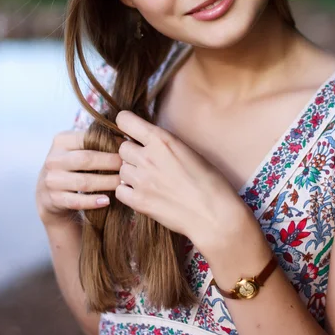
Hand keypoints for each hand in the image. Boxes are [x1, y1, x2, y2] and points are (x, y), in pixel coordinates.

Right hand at [36, 130, 121, 226]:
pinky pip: (77, 201)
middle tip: (128, 167)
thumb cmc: (73, 166)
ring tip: (122, 183)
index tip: (127, 149)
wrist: (48, 192)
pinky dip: (93, 201)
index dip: (109, 144)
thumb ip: (97, 142)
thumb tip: (127, 140)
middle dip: (110, 163)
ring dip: (106, 183)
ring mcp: (52, 180)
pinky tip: (106, 200)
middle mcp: (53, 159)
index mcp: (61, 141)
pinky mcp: (54, 199)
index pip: (87, 139)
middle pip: (86, 159)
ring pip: (83, 182)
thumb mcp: (79, 149)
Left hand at [115, 111, 247, 253]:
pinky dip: (129, 192)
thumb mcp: (189, 151)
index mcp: (162, 140)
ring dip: (131, 173)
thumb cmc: (210, 182)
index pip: (125, 120)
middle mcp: (148, 157)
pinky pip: (120, 190)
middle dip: (132, 153)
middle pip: (122, 148)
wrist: (214, 215)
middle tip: (148, 162)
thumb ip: (165, 145)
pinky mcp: (138, 201)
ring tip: (150, 181)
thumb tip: (150, 143)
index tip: (131, 131)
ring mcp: (141, 180)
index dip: (126, 125)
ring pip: (121, 169)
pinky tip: (145, 194)